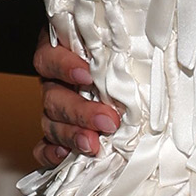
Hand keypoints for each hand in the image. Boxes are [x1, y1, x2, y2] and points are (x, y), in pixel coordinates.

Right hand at [33, 33, 123, 167]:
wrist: (128, 81)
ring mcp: (54, 108)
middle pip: (53, 96)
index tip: (87, 73)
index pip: (51, 56)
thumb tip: (153, 40)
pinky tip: (64, 155)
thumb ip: (128, 42)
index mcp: (64, 54)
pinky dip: (50, 152)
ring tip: (92, 145)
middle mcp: (55, 81)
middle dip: (79, 111)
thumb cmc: (130, 56)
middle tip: (107, 121)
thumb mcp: (124, 41)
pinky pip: (43, 145)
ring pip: (50, 122)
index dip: (64, 65)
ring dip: (71, 134)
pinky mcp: (55, 133)